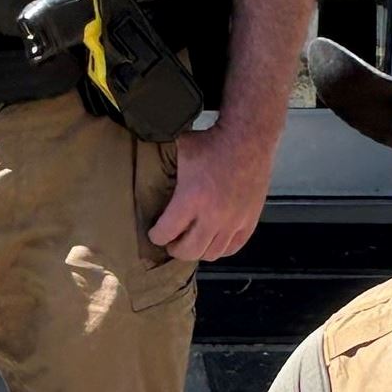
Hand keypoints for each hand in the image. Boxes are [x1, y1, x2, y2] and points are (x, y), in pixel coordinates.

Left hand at [148, 124, 271, 261]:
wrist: (248, 137)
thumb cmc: (212, 142)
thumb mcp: (178, 151)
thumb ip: (162, 167)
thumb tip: (141, 169)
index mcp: (191, 198)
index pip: (166, 233)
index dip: (156, 236)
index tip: (155, 233)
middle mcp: (212, 215)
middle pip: (188, 251)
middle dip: (175, 248)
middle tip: (171, 242)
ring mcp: (233, 221)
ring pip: (211, 253)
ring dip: (197, 250)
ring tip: (192, 242)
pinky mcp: (249, 220)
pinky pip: (232, 248)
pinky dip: (220, 249)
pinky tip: (213, 241)